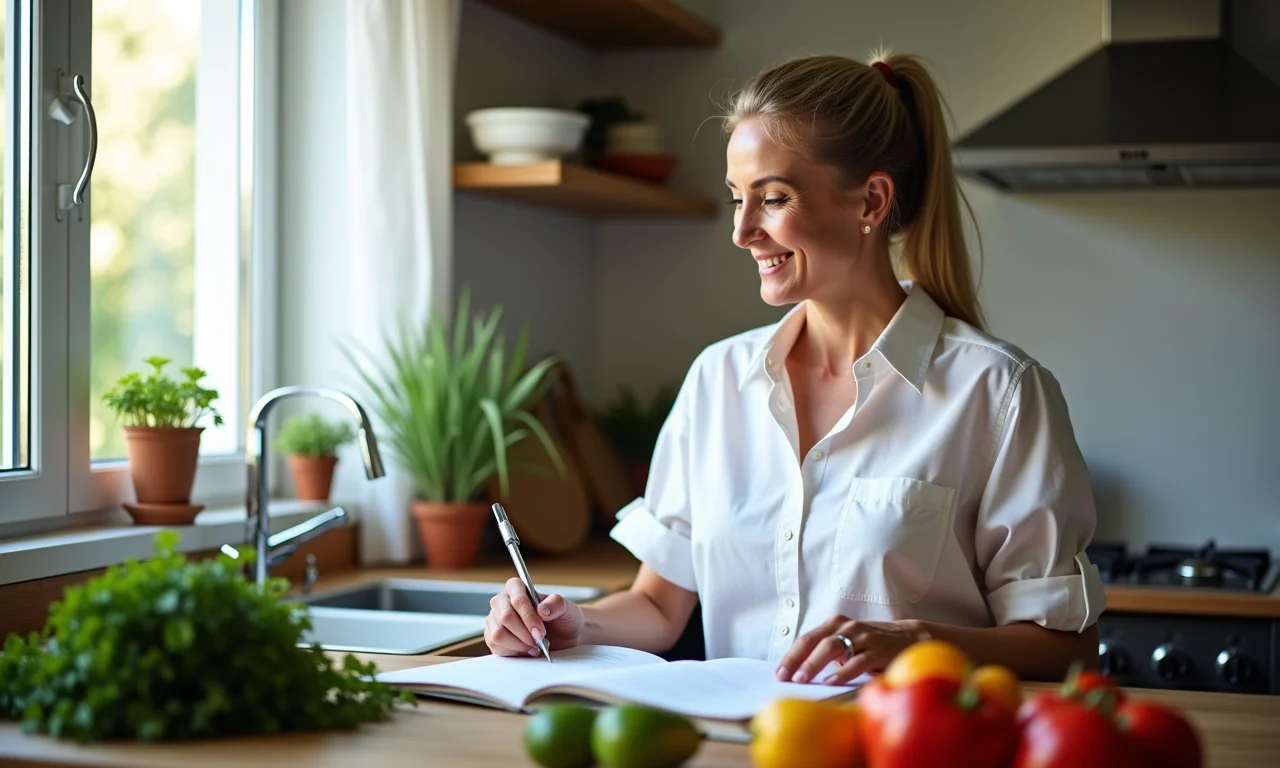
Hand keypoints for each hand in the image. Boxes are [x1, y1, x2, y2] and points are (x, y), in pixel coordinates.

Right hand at [484, 577, 584, 656]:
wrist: (563, 638)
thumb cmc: (562, 619)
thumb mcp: (567, 608)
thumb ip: (557, 604)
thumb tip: (542, 609)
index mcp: (517, 588)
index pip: (517, 598)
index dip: (528, 616)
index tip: (540, 631)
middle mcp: (501, 602)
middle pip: (505, 617)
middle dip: (524, 633)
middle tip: (539, 641)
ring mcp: (494, 620)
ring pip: (498, 634)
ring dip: (519, 645)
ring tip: (534, 646)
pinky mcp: (492, 637)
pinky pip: (496, 646)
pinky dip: (513, 652)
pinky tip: (526, 650)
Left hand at [776, 615, 928, 684]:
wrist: (909, 638)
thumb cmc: (871, 644)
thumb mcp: (847, 643)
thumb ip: (827, 652)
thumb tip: (800, 671)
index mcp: (835, 624)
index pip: (807, 638)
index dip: (791, 655)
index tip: (778, 673)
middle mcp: (847, 627)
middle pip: (816, 642)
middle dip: (797, 660)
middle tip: (785, 677)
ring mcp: (863, 637)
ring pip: (833, 648)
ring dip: (814, 664)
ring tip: (802, 679)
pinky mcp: (879, 650)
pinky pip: (857, 661)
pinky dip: (842, 672)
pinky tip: (831, 682)